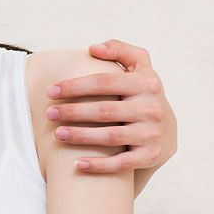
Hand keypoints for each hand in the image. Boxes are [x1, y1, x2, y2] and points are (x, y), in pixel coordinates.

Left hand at [48, 40, 176, 172]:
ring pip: (110, 136)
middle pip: (104, 110)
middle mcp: (152, 108)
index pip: (104, 82)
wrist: (166, 130)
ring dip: (80, 136)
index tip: (50, 91)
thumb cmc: (140, 94)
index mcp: (147, 83)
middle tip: (48, 114)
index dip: (74, 86)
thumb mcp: (139, 68)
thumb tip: (92, 48)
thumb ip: (120, 51)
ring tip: (57, 134)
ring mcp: (152, 133)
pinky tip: (77, 164)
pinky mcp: (150, 155)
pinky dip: (99, 165)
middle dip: (72, 112)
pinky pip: (122, 163)